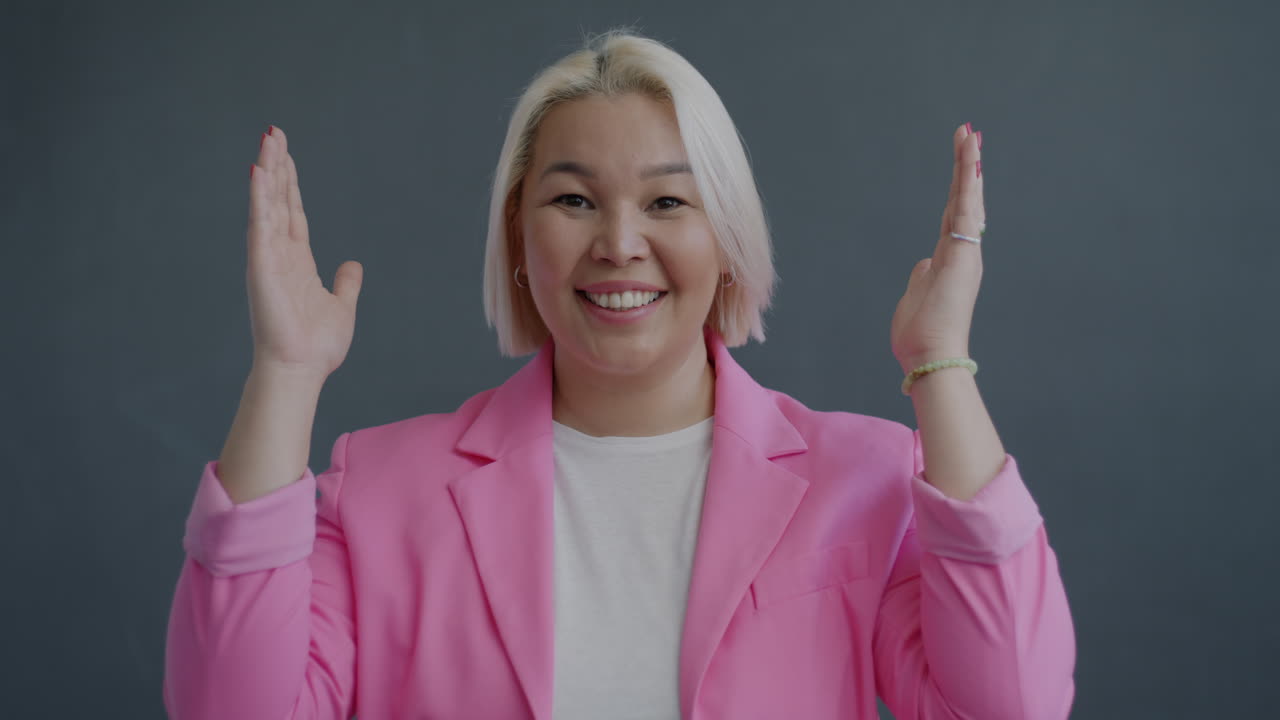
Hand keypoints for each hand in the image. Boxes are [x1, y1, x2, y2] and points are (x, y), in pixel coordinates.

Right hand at [246, 126, 362, 380]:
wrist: (301, 369)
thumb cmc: (316, 345)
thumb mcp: (341, 306)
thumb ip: (346, 283)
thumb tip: (353, 264)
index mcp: (297, 261)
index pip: (292, 212)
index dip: (290, 183)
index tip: (286, 154)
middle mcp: (279, 254)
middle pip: (277, 199)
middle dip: (276, 166)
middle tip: (273, 132)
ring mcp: (268, 257)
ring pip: (267, 204)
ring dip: (267, 171)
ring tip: (268, 139)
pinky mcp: (261, 265)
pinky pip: (260, 224)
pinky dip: (259, 198)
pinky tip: (259, 172)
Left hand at [891, 123, 985, 375]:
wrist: (931, 356)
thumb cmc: (922, 335)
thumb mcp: (917, 297)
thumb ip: (923, 276)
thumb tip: (924, 263)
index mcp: (951, 261)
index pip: (954, 217)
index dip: (959, 190)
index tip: (963, 165)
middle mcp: (962, 252)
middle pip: (964, 201)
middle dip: (966, 168)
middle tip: (969, 135)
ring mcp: (965, 251)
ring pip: (967, 198)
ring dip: (968, 165)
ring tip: (969, 134)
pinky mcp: (963, 252)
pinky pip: (966, 207)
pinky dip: (968, 179)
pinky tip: (970, 155)